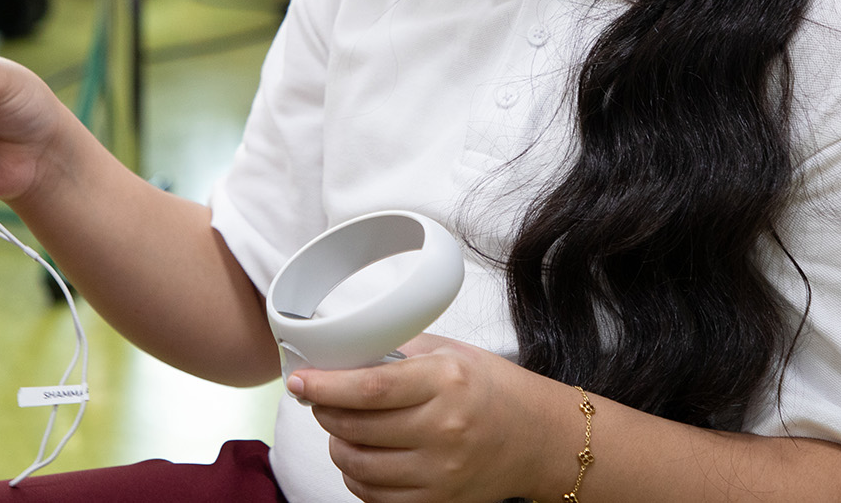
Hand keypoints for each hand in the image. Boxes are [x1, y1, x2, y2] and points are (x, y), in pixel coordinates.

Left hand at [287, 334, 582, 502]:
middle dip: (325, 413)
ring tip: (342, 429)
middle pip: (356, 428)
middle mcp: (443, 429)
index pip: (369, 387)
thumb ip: (399, 352)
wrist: (540, 438)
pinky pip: (376, 497)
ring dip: (338, 446)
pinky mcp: (439, 502)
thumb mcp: (452, 353)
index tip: (300, 381)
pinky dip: (358, 478)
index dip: (325, 386)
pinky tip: (363, 458)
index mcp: (445, 382)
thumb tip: (344, 354)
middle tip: (320, 400)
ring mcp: (441, 473)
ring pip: (359, 467)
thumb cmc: (494, 390)